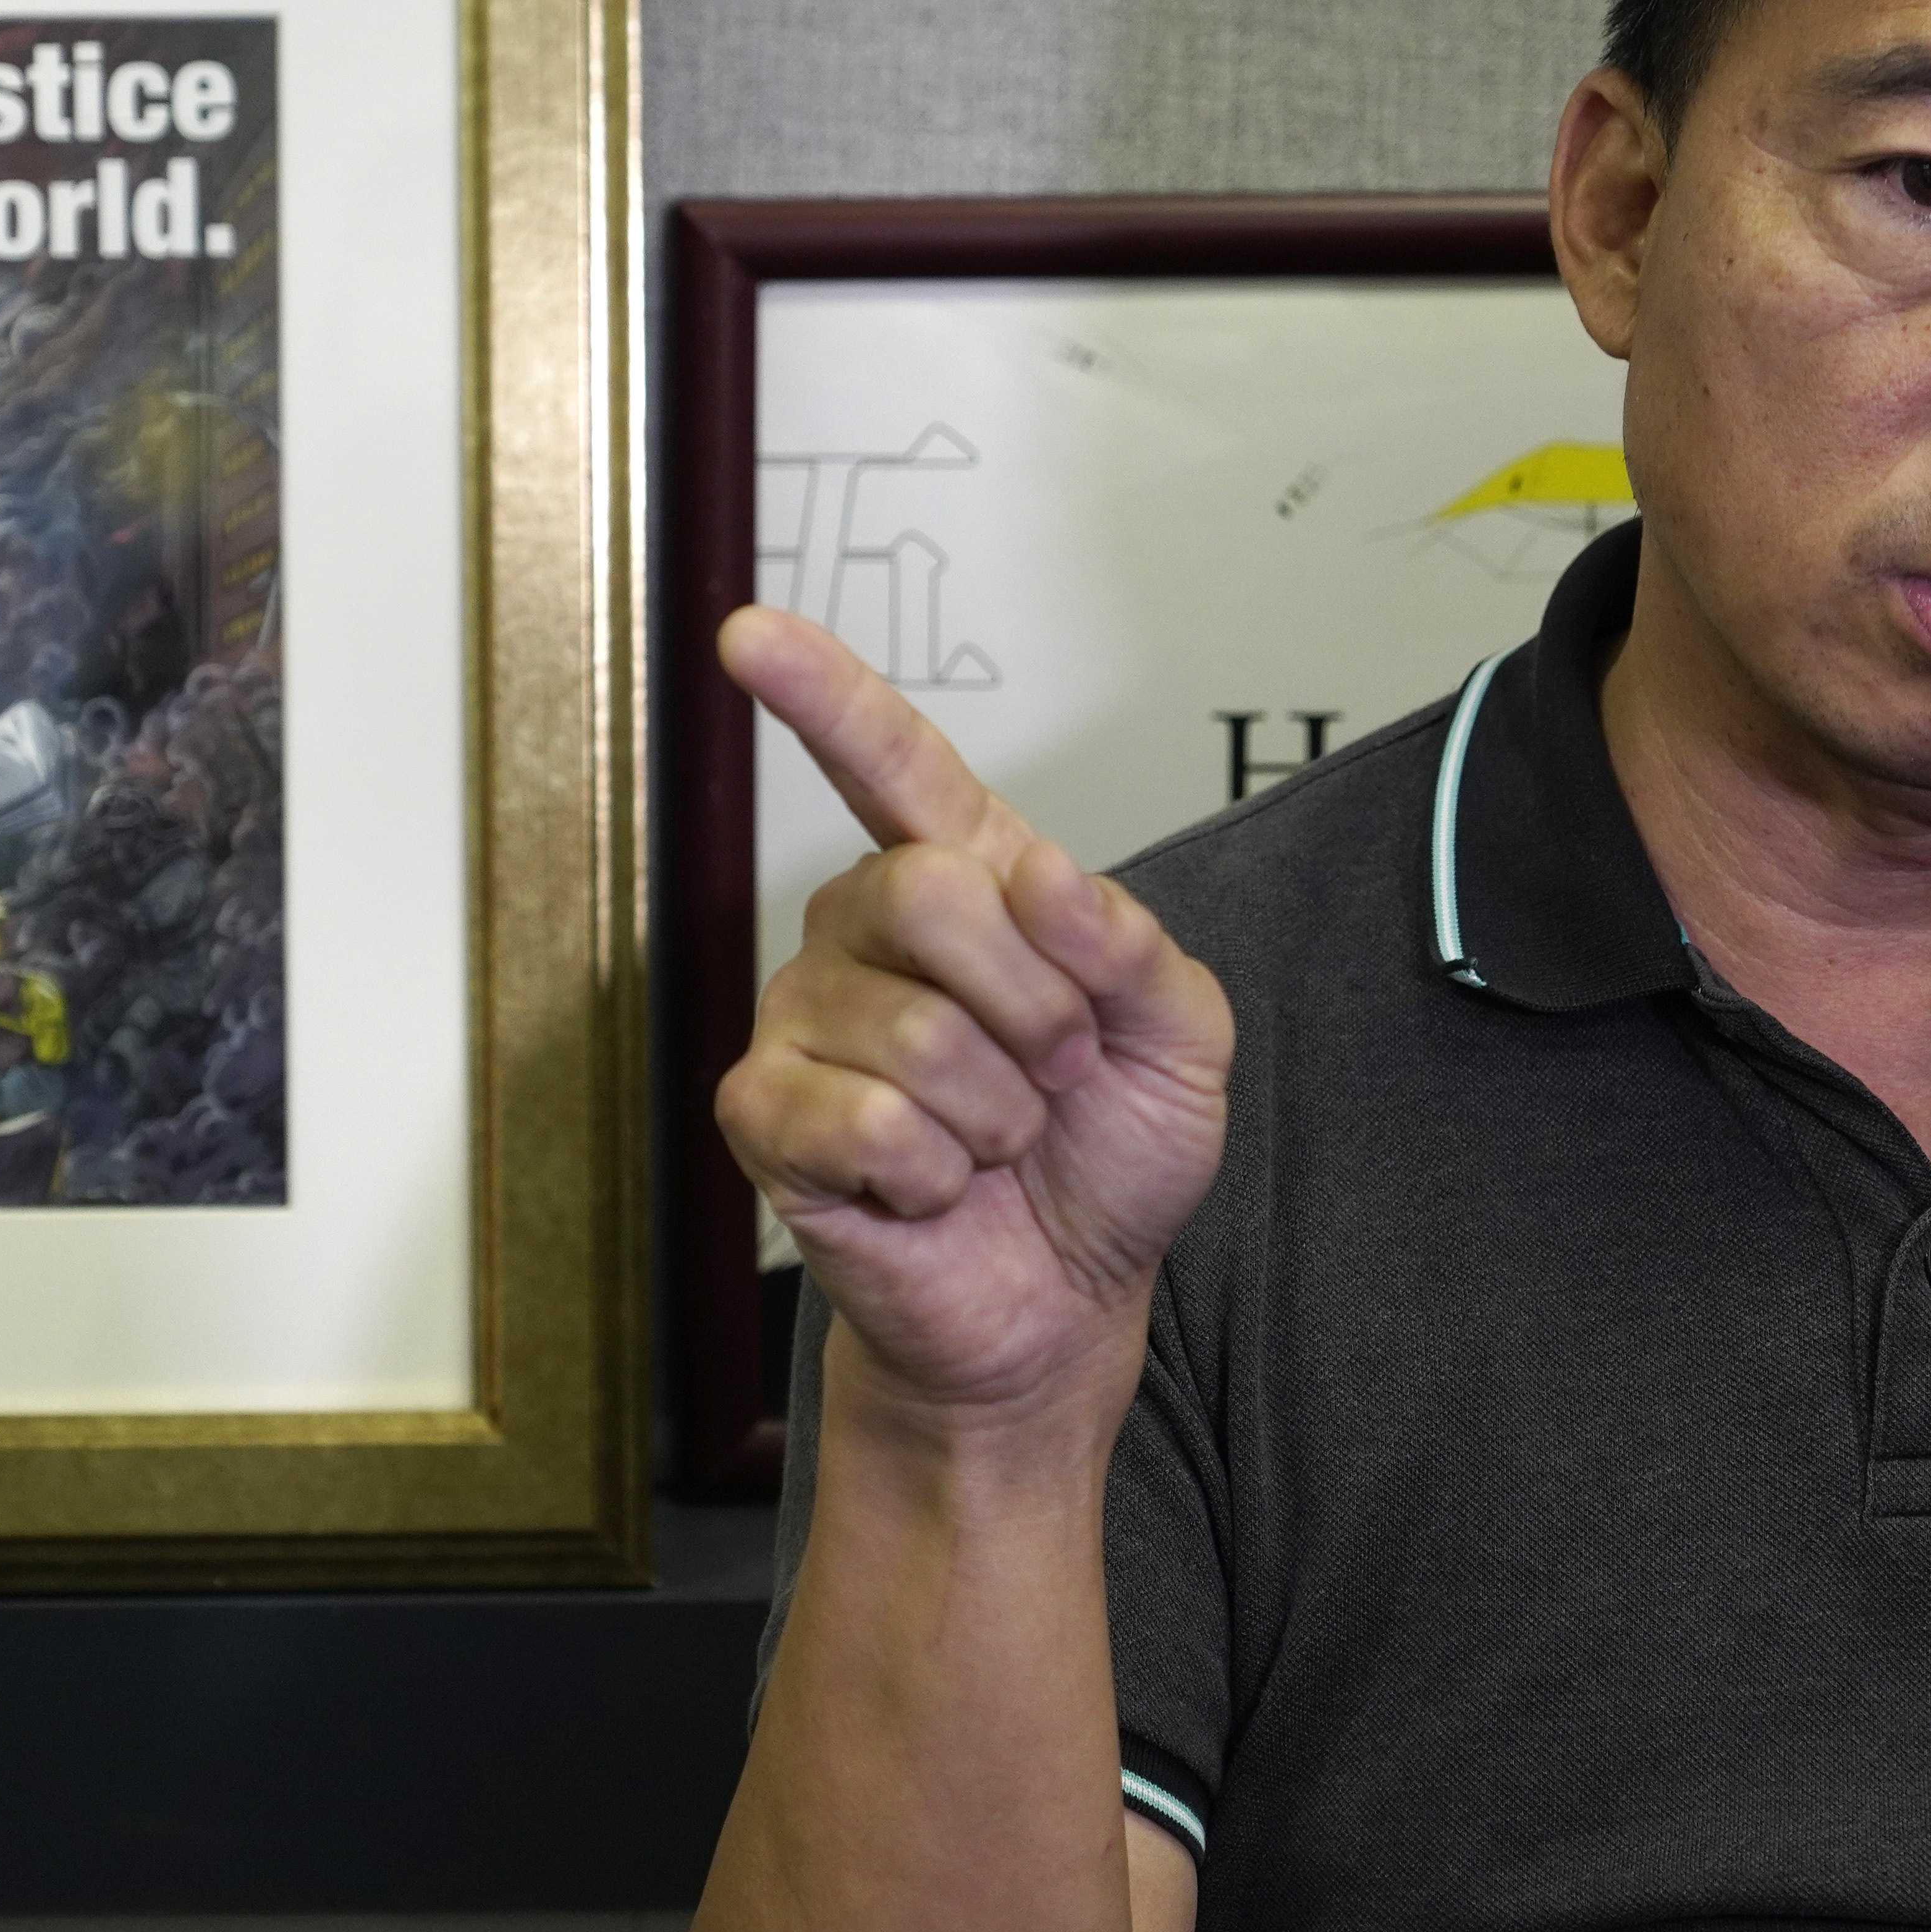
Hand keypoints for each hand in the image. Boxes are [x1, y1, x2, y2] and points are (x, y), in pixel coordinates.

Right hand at [717, 607, 1233, 1420]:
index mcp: (967, 880)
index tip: (749, 634)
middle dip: (1034, 1007)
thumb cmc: (1106, 1155)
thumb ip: (1135, 947)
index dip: (821, 692)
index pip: (890, 762)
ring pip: (913, 1030)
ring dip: (997, 1111)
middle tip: (1055, 1071)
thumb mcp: (1181, 1042)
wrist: (1065, 1297)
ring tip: (997, 1141)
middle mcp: (865, 928)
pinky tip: (934, 1190)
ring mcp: (804, 1018)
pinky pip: (863, 1120)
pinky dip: (935, 1174)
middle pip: (928, 893)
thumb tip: (1043, 876)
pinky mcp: (766, 1117)